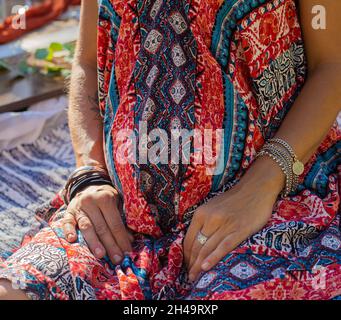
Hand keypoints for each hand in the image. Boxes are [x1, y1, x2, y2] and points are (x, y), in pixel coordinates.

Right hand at [62, 184, 132, 263]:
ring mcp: (78, 207)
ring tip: (100, 255)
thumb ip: (122, 222)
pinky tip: (72, 240)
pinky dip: (69, 231)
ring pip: (86, 227)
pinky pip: (67, 222)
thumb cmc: (106, 200)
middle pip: (102, 227)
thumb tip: (129, 241)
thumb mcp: (117, 205)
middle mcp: (91, 202)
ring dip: (94, 242)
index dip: (122, 239)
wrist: (88, 188)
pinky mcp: (67, 213)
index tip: (127, 253)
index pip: (115, 223)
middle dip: (110, 245)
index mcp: (106, 199)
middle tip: (117, 259)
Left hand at [184, 157, 283, 281]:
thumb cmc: (233, 199)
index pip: (188, 239)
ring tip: (194, 278)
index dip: (186, 255)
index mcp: (201, 213)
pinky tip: (206, 268)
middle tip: (189, 277)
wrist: (255, 189)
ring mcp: (224, 225)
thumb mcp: (212, 206)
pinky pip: (223, 247)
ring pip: (207, 249)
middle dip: (191, 263)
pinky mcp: (239, 230)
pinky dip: (213, 258)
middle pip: (196, 246)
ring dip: (198, 265)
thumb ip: (203, 221)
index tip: (186, 265)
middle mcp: (210, 219)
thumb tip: (195, 241)